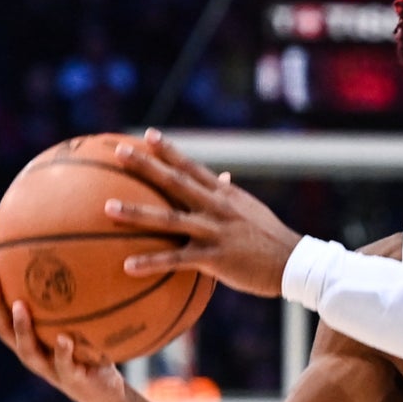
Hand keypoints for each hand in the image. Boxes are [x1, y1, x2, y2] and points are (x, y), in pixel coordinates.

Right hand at [0, 250, 126, 401]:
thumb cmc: (91, 351)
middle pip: (2, 327)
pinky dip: (63, 351)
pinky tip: (65, 338)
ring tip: (19, 305)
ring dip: (21, 327)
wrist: (106, 391)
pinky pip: (65, 365)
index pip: (2, 308)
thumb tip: (80, 252)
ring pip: (27, 349)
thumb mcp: (83, 322)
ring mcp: (49, 368)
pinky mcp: (72, 380)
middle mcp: (32, 352)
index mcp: (29, 337)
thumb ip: (75, 298)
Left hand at [106, 129, 301, 297]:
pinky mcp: (215, 258)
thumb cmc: (271, 239)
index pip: (192, 166)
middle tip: (119, 153)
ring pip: (169, 218)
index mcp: (225, 194)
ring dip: (137, 213)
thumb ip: (231, 194)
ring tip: (107, 208)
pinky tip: (128, 266)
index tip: (148, 135)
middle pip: (175, 182)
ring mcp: (215, 231)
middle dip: (146, 166)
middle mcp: (217, 207)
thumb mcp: (252, 210)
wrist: (295, 264)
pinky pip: (177, 259)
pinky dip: (152, 262)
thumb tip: (224, 176)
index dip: (169, 150)